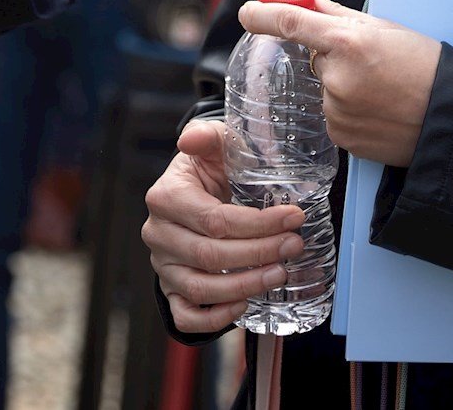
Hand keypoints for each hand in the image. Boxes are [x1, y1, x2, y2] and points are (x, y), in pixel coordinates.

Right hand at [142, 120, 304, 333]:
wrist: (198, 190)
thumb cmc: (211, 167)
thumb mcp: (215, 144)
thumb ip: (208, 135)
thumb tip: (190, 139)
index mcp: (166, 196)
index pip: (215, 220)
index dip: (258, 224)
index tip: (294, 218)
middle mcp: (159, 233)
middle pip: (210, 255)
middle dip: (259, 254)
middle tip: (294, 246)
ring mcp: (163, 265)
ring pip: (200, 288)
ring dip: (244, 285)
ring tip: (279, 274)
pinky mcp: (170, 289)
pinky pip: (185, 314)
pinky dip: (214, 317)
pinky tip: (244, 304)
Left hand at [237, 0, 441, 167]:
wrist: (452, 118)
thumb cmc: (425, 66)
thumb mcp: (384, 28)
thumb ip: (334, 13)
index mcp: (349, 43)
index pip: (292, 23)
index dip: (264, 15)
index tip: (247, 12)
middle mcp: (338, 78)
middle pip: (316, 60)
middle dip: (333, 57)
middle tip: (373, 62)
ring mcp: (338, 111)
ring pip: (325, 90)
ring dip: (343, 86)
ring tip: (383, 90)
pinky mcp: (342, 138)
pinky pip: (333, 116)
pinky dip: (349, 111)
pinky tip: (379, 110)